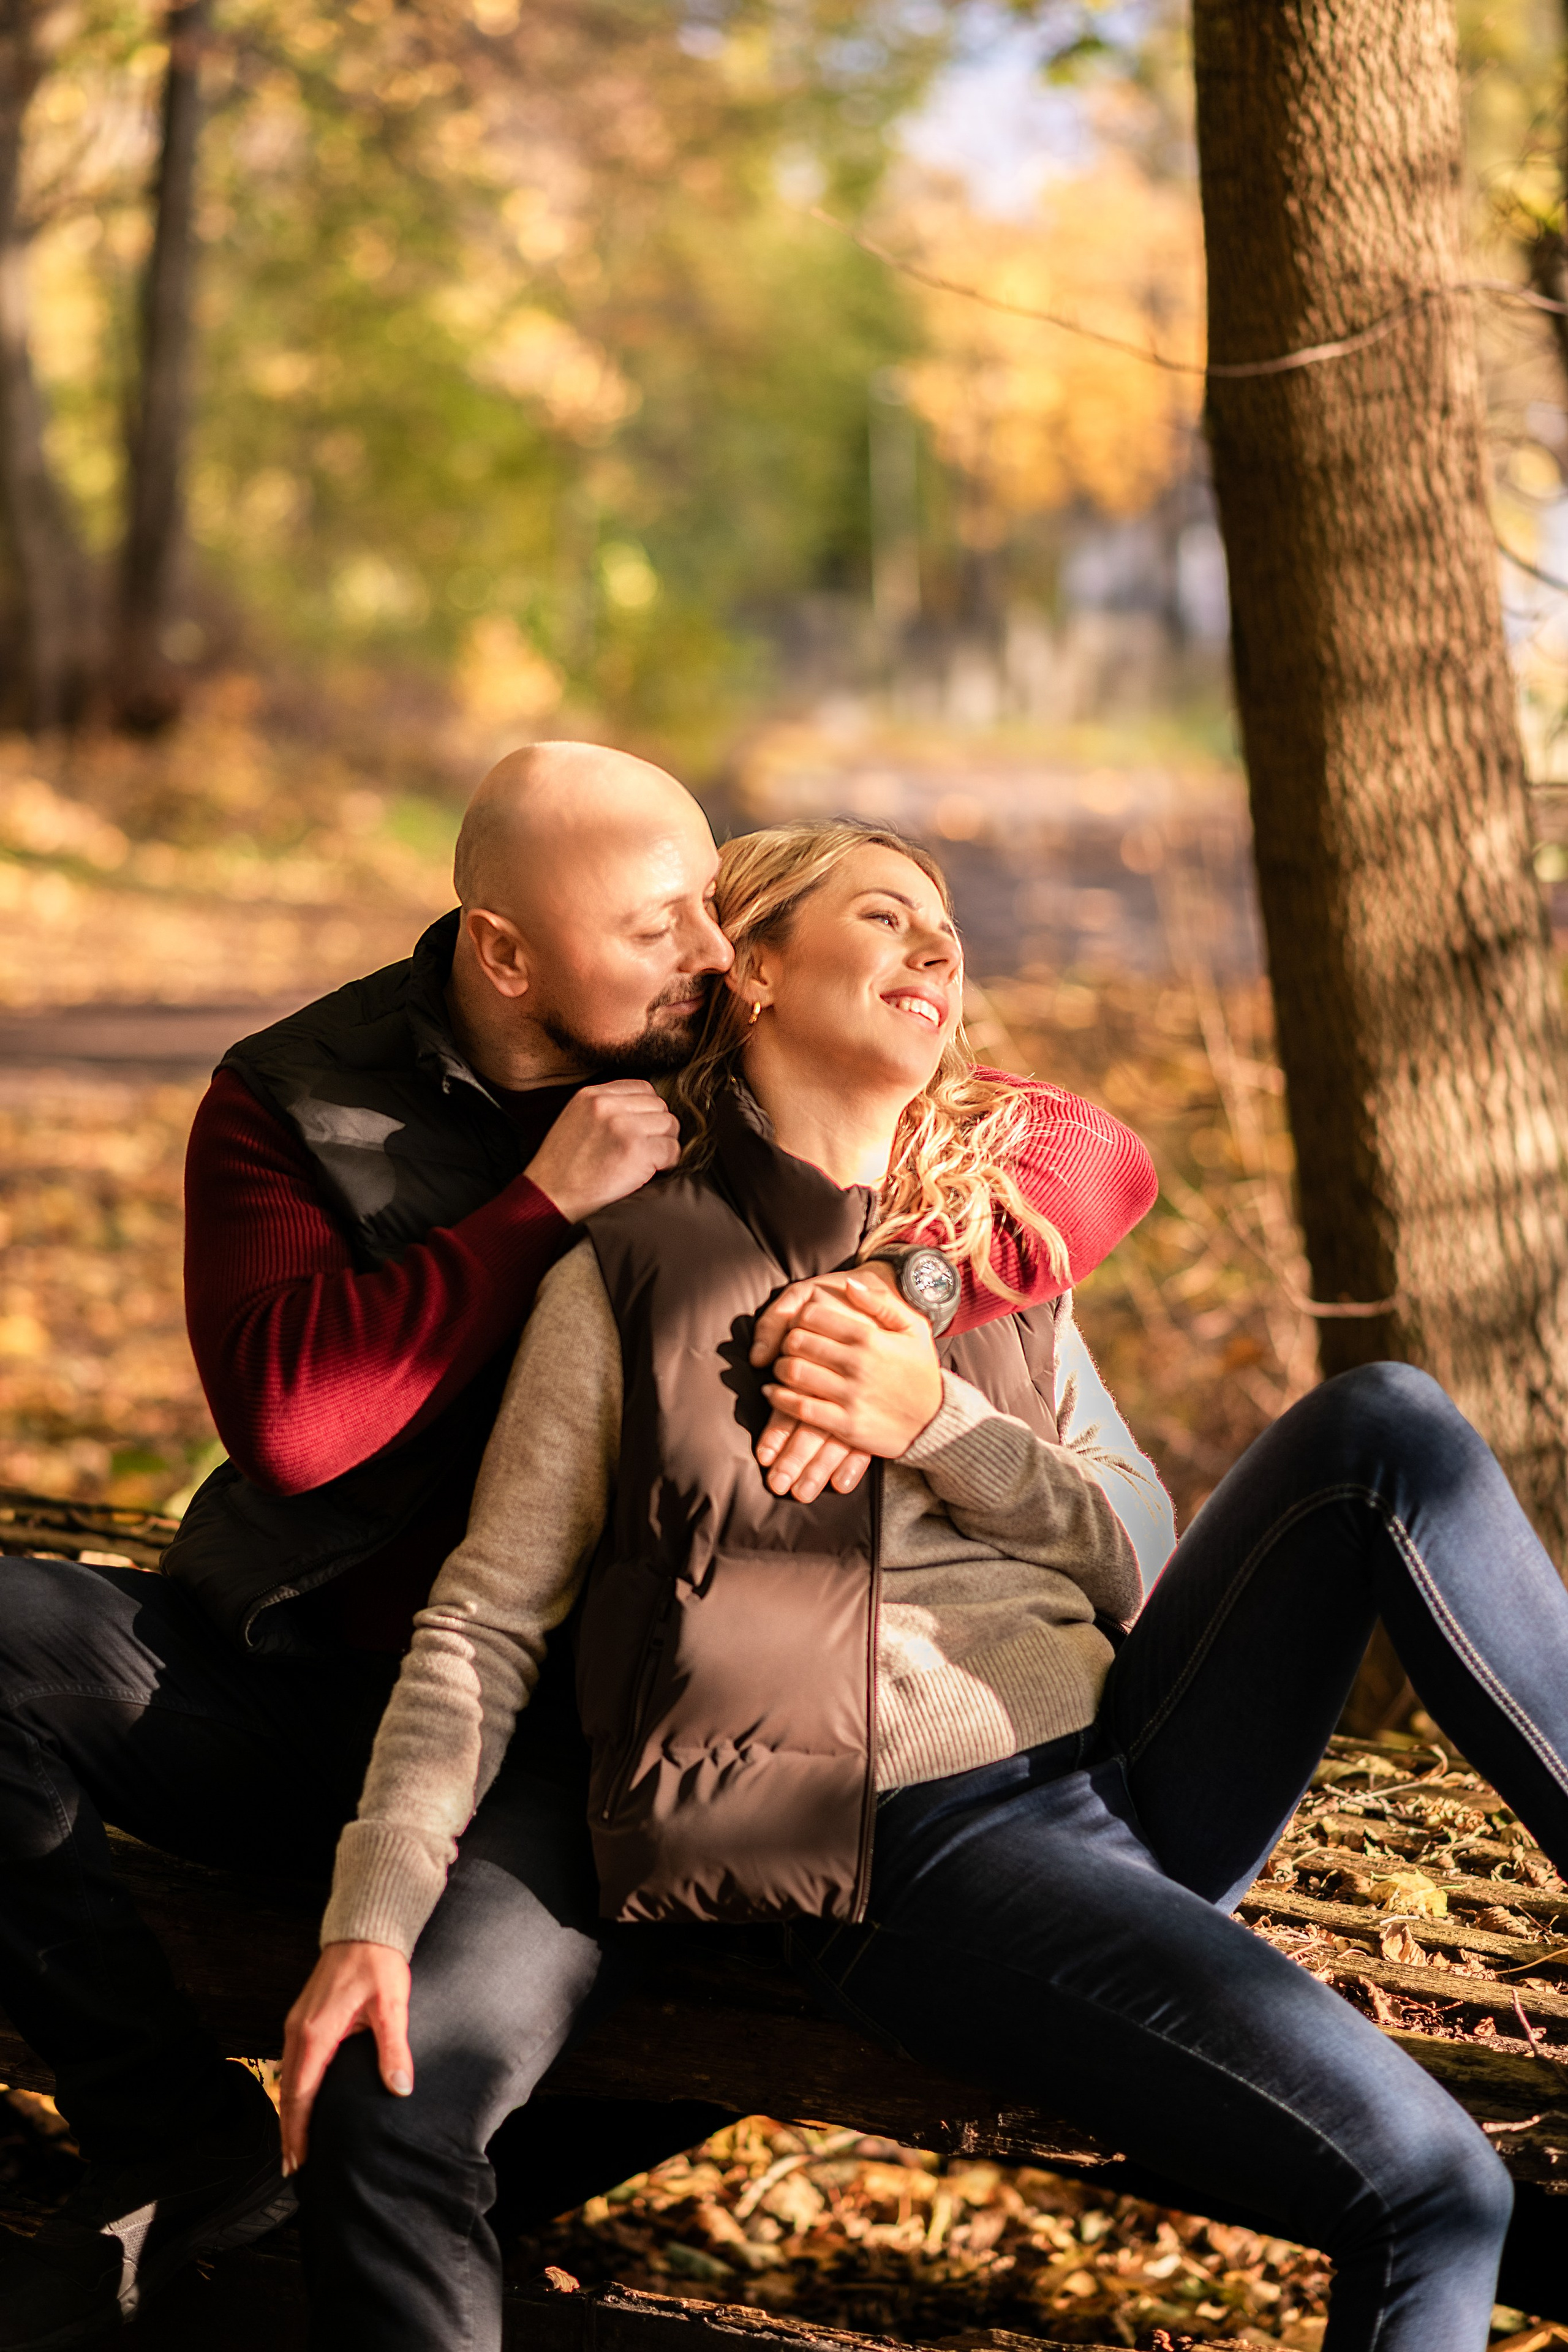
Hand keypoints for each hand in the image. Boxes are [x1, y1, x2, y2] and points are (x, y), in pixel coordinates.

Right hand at [280, 1940, 411, 2174]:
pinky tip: (301, 2105)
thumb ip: (393, 2048)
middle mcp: (298, 2032)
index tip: (300, 2160)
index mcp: (316, 2033)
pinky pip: (292, 2065)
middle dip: (289, 2132)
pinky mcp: (303, 2020)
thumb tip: (399, 2088)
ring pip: (287, 2079)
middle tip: (293, 2168)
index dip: (299, 2130)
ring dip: (289, 2114)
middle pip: (288, 2092)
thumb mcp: (391, 2005)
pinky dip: (293, 2091)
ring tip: (295, 2147)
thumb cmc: (378, 1964)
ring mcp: (297, 2025)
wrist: (363, 1929)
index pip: (301, 2094)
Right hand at [524, 1080, 679, 1222]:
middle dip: (658, 1127)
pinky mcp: (637, 1151)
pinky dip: (667, 1162)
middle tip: (647, 1148)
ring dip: (664, 1143)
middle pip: (659, 1105)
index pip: (642, 1088)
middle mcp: (608, 1105)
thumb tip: (643, 1109)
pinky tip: (650, 1171)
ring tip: (647, 1159)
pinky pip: (672, 1150)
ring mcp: (624, 1127)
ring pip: (670, 1125)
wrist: (550, 1198)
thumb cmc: (562, 1167)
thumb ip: (604, 1108)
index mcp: (591, 1095)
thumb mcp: (575, 1119)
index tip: (643, 1128)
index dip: (648, 1110)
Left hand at [750, 1265, 898, 1499]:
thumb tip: (849, 1285)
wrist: (936, 1422)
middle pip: (798, 1342)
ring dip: (780, 1368)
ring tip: (783, 1367)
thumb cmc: (921, 1371)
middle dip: (787, 1341)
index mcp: (870, 1337)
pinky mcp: (845, 1425)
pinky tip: (775, 1392)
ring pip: (793, 1373)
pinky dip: (779, 1398)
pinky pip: (799, 1408)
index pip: (813, 1316)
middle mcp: (857, 1364)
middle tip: (790, 1347)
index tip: (802, 1325)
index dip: (800, 1317)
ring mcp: (850, 1396)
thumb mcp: (913, 1329)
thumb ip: (881, 1302)